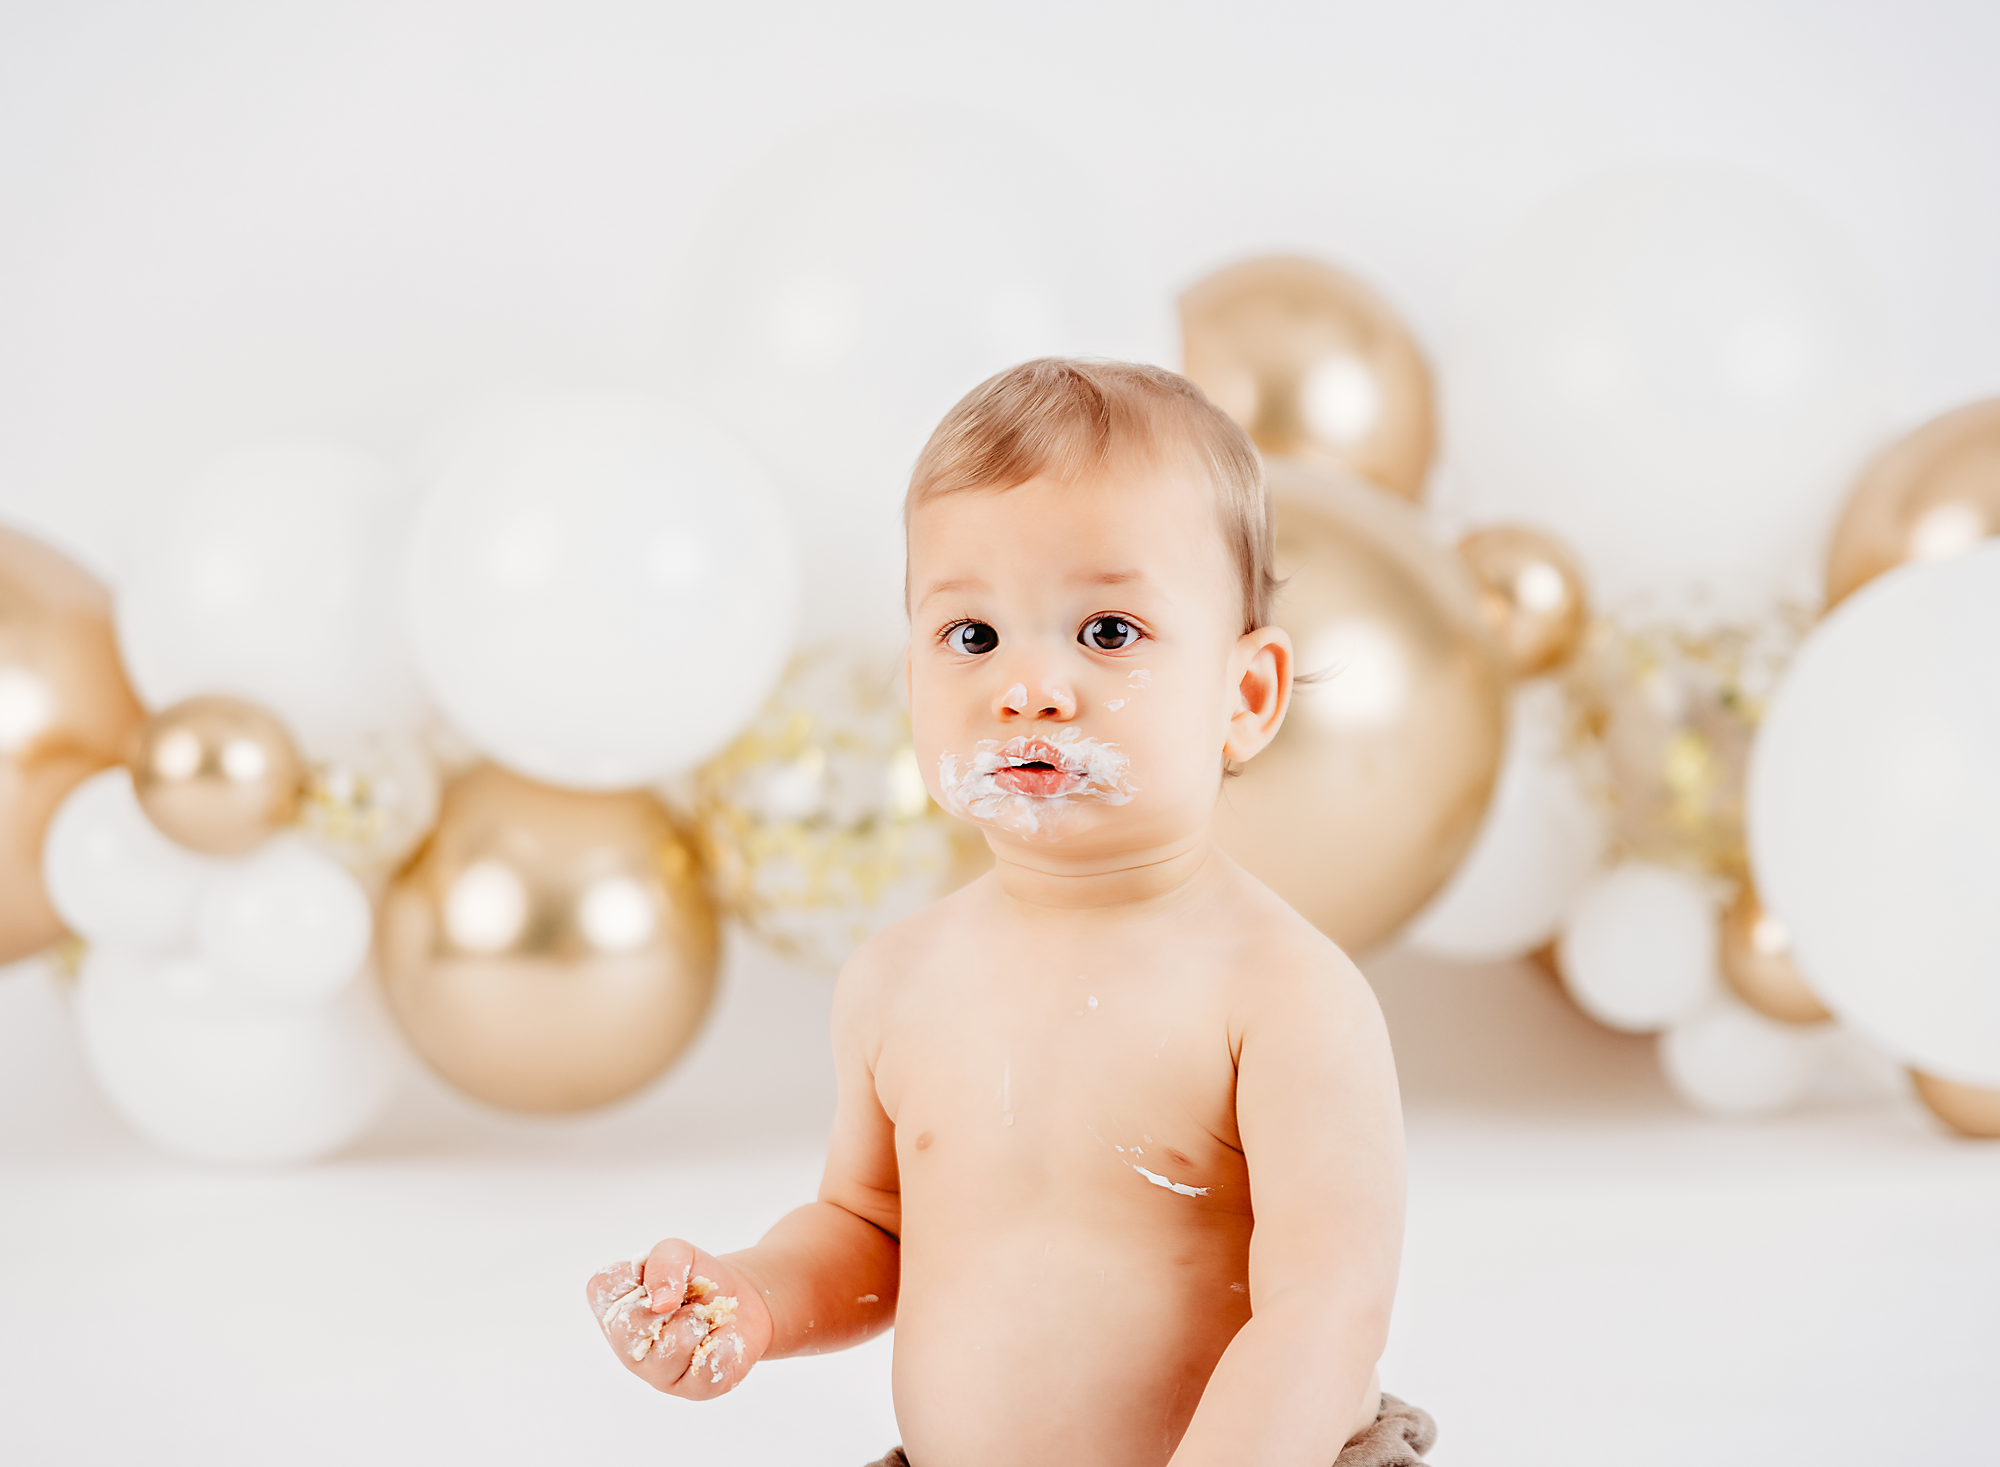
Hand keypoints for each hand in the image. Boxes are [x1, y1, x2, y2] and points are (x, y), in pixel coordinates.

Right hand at [585, 1240, 772, 1398]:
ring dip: (699, 1321)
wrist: (741, 1302)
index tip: (659, 1278)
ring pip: (673, 1347)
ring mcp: (658, 1375)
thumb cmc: (698, 1279)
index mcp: (613, 1312)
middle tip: (685, 1301)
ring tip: (704, 1319)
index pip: (602, 1291)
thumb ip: (663, 1262)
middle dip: (671, 1302)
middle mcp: (627, 1349)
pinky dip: (725, 1342)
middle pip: (633, 1326)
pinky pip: (708, 1368)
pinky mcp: (694, 1391)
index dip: (636, 1278)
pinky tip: (722, 1337)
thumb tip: (661, 1302)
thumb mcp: (679, 1252)